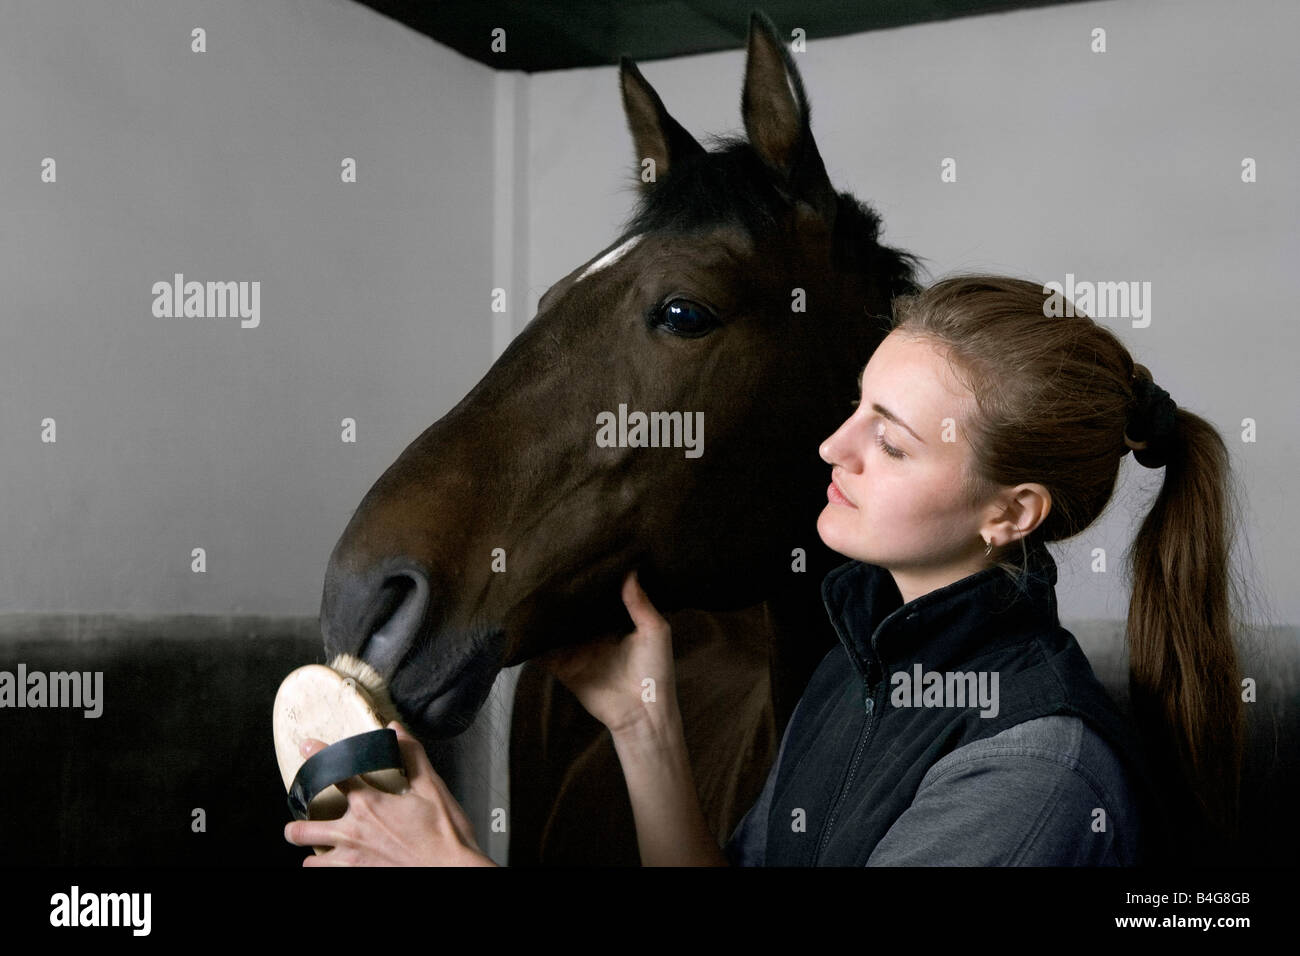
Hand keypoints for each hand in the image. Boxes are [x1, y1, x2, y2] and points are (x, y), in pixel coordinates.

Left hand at [284, 720, 497, 865]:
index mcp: (369, 805)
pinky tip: (335, 867)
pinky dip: (328, 871)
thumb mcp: (432, 788)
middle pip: (304, 829)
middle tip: (295, 825)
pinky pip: (329, 877)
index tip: (307, 747)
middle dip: (295, 827)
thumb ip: (411, 756)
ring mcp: (353, 860)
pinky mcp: (360, 877)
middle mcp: (353, 833)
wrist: (453, 872)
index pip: (335, 774)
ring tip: (315, 850)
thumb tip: (395, 730)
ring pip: (312, 861)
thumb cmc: (445, 834)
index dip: (317, 757)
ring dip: (311, 854)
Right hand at [535, 570, 676, 736]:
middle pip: (572, 611)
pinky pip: (542, 653)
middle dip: (562, 596)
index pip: (597, 597)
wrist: (643, 712)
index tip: (578, 558)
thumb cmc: (656, 671)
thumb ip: (639, 602)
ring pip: (553, 628)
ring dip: (543, 616)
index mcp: (614, 624)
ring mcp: (576, 651)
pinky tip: (519, 624)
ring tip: (527, 589)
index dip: (588, 582)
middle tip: (547, 568)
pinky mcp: (563, 668)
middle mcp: (592, 635)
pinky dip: (531, 642)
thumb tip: (630, 570)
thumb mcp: (655, 630)